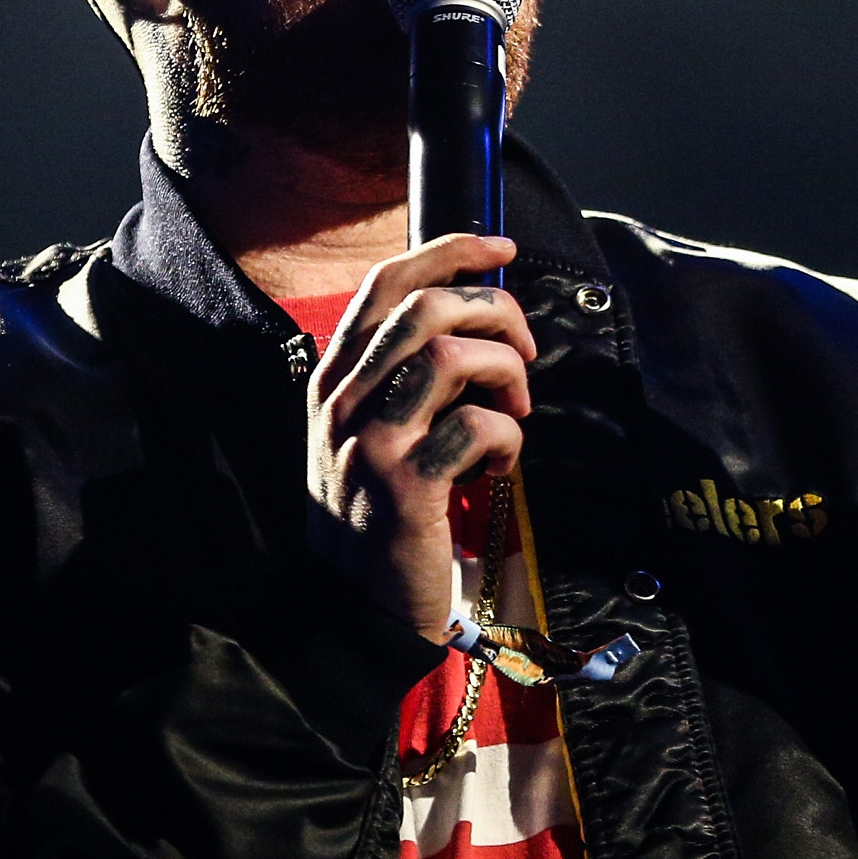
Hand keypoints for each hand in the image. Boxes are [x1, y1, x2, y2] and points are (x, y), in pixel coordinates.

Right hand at [304, 233, 536, 642]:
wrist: (351, 611)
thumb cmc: (376, 516)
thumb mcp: (367, 434)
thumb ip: (403, 378)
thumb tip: (475, 322)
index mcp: (334, 379)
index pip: (387, 284)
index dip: (450, 251)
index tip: (501, 247)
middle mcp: (344, 400)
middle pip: (429, 306)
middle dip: (496, 313)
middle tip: (523, 352)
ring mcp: (371, 441)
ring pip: (455, 355)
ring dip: (508, 375)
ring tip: (513, 413)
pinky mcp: (407, 485)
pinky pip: (479, 427)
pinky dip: (509, 440)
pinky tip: (499, 470)